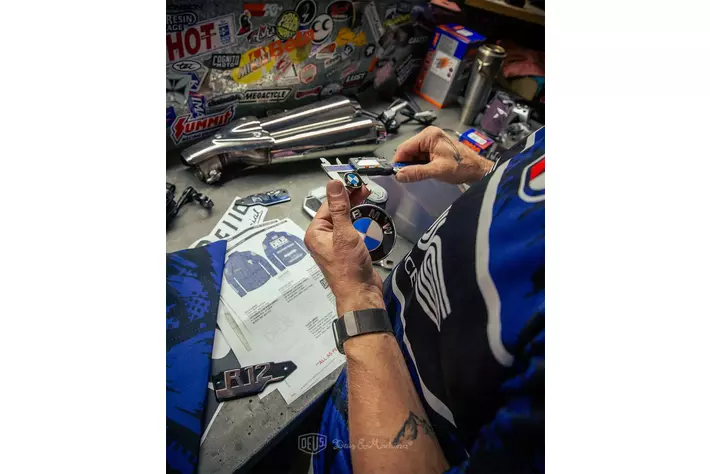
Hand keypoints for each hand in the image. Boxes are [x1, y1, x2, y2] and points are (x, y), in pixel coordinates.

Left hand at [304, 180, 384, 315]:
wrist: (361, 293)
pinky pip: (350, 229)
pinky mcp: (346, 250)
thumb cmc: (349, 267)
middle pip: (335, 211)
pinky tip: (365, 216)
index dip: (342, 192)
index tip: (356, 182)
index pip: (328, 205)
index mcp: (315, 233)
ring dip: (354, 208)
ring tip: (366, 197)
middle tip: (364, 189)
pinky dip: (358, 221)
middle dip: (349, 199)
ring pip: (343, 219)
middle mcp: (322, 238)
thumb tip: (334, 184)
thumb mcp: (344, 234)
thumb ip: (339, 208)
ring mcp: (334, 244)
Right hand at [392, 126, 492, 183]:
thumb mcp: (437, 170)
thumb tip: (399, 175)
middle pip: (409, 150)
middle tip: (409, 177)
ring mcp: (432, 141)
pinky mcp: (435, 148)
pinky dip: (420, 165)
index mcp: (429, 135)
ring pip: (414, 154)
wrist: (478, 169)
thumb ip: (417, 172)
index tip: (396, 174)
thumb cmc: (462, 167)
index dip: (398, 161)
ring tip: (420, 174)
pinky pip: (421, 156)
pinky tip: (425, 171)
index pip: (405, 147)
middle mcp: (429, 135)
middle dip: (407, 164)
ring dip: (414, 165)